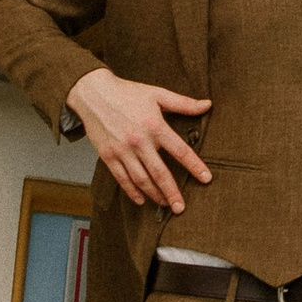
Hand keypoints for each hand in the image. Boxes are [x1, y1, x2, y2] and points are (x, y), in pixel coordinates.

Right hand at [70, 66, 211, 213]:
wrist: (93, 93)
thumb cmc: (127, 93)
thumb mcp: (157, 94)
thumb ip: (183, 103)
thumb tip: (207, 105)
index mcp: (154, 126)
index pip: (180, 150)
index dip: (195, 166)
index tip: (206, 179)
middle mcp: (139, 141)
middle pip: (159, 172)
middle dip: (172, 192)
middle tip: (181, 208)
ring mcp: (122, 150)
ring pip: (141, 179)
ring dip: (154, 195)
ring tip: (165, 205)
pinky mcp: (108, 155)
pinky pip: (122, 178)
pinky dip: (132, 191)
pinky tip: (141, 200)